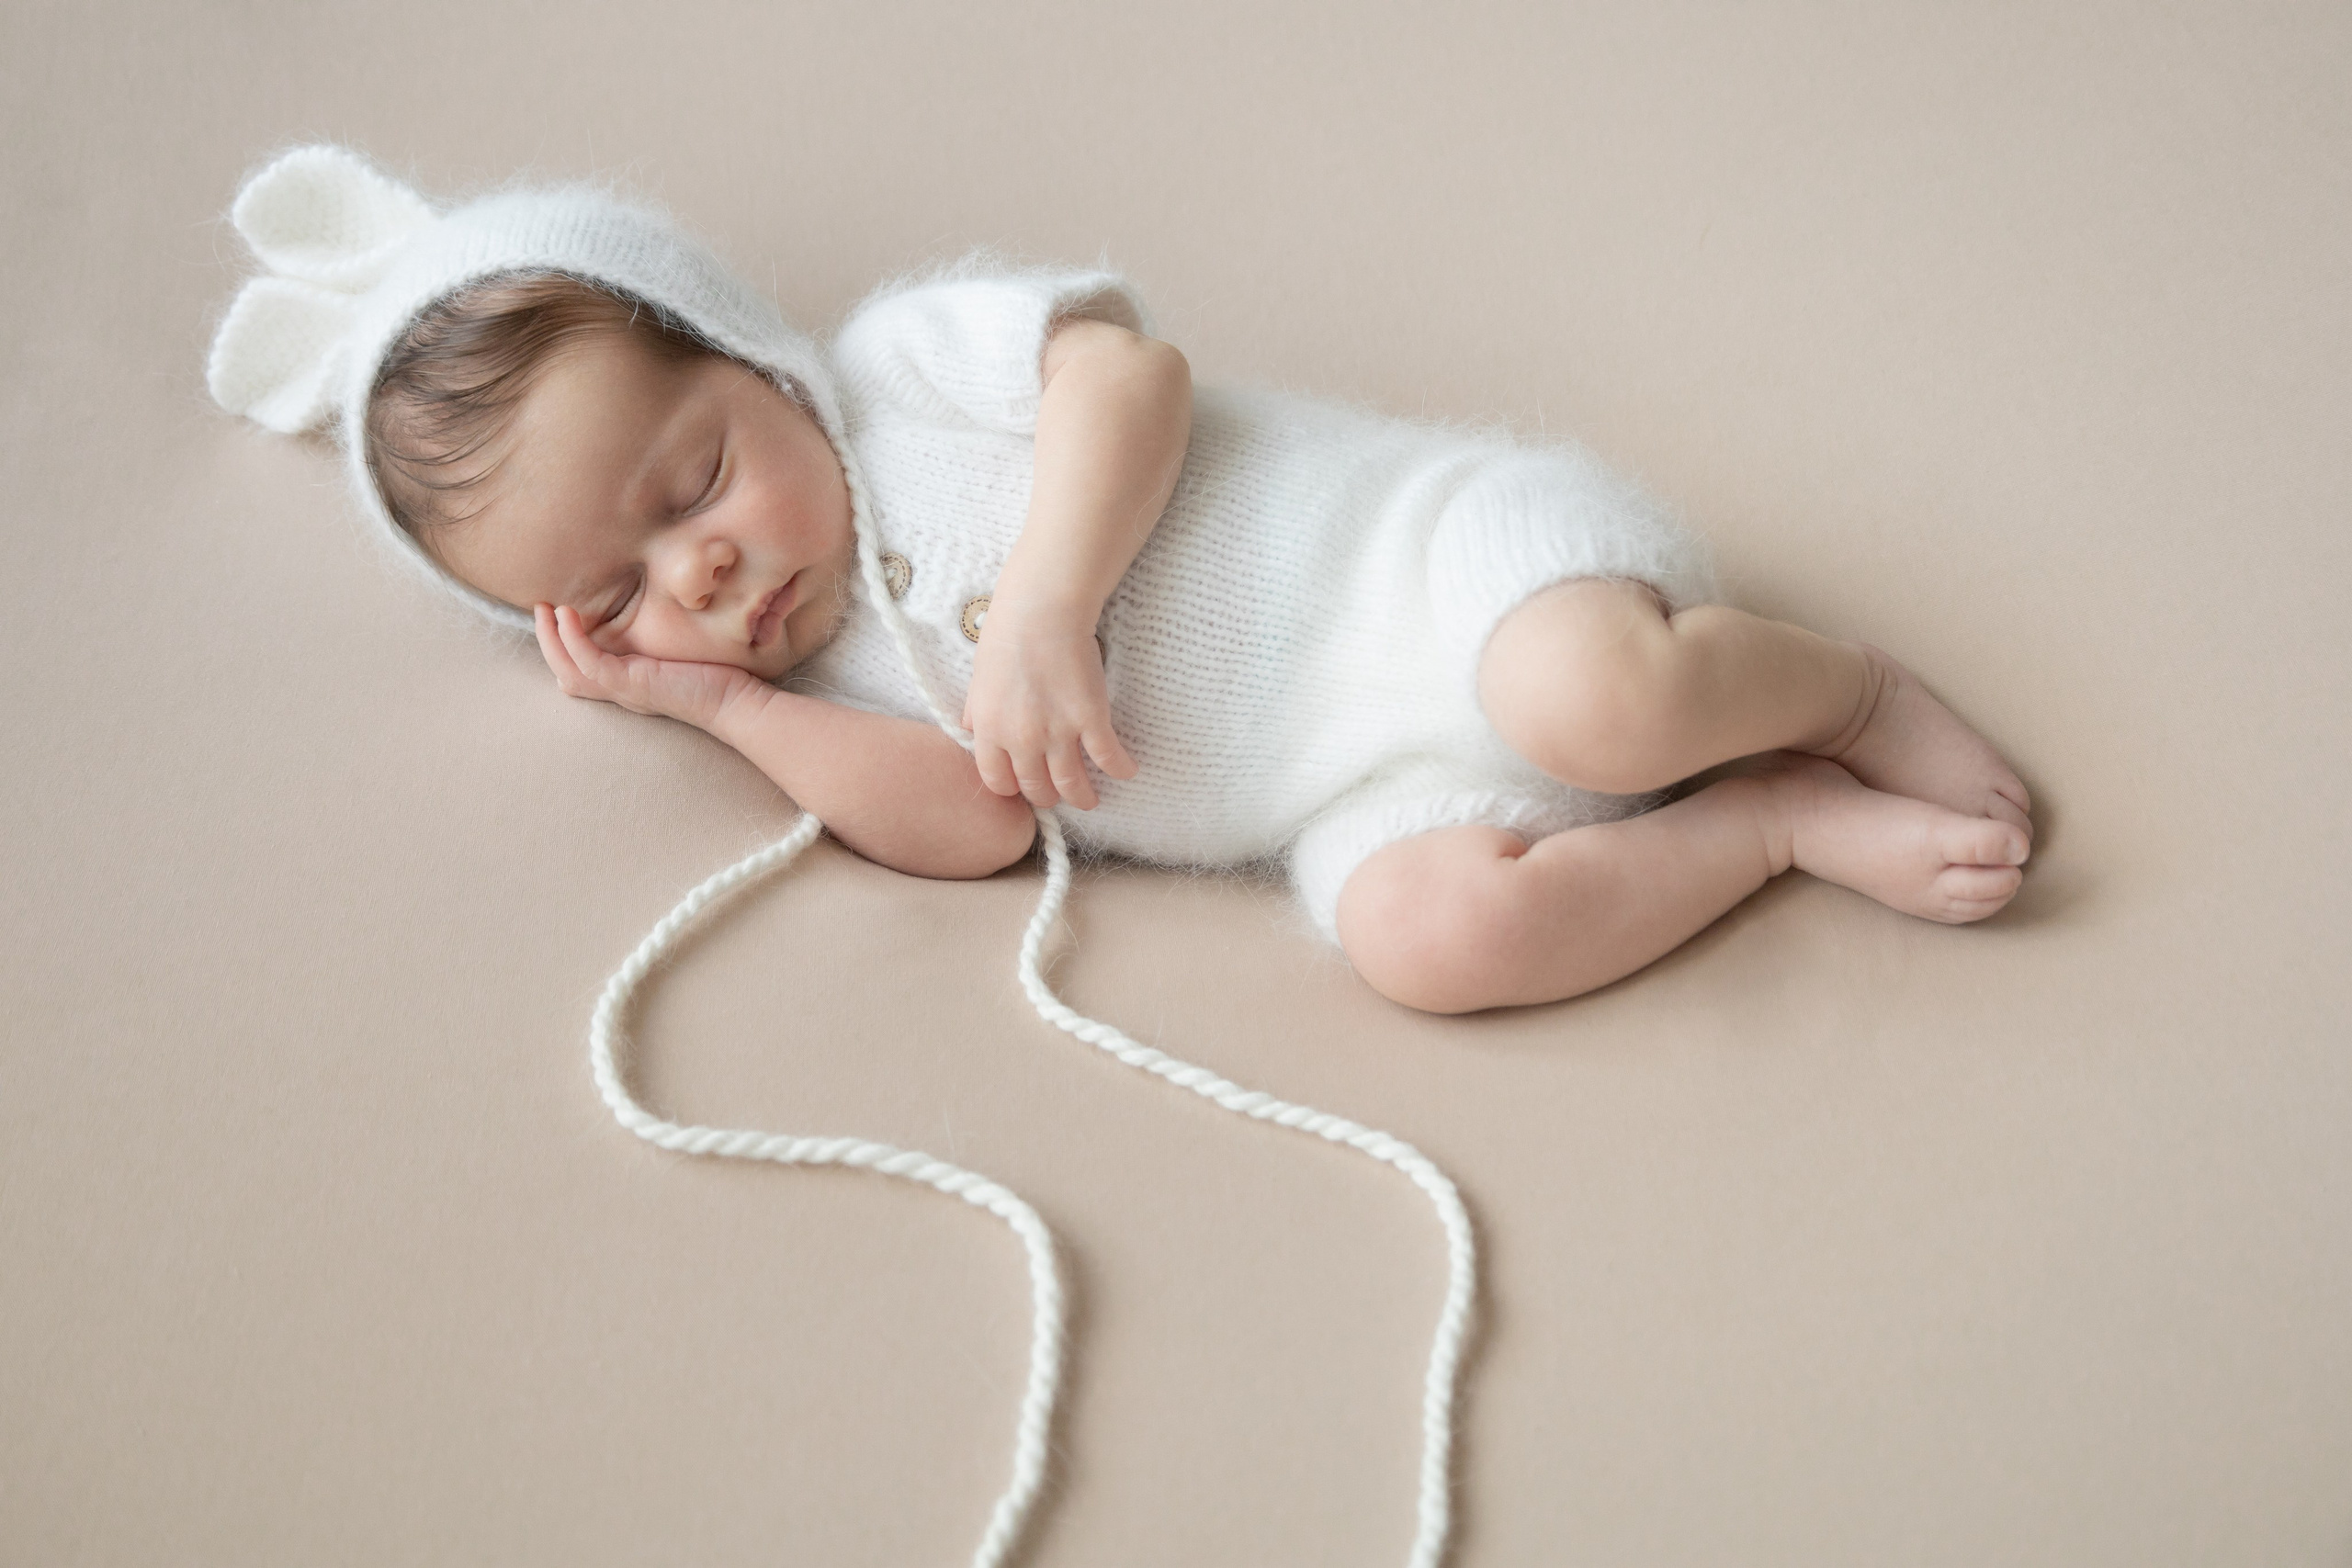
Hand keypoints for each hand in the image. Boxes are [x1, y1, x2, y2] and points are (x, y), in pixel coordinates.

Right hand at [534, 603, 763, 733]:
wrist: (736, 702)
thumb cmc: (714, 678)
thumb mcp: (674, 657)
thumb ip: (655, 646)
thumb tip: (651, 618)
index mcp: (626, 686)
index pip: (579, 675)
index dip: (561, 650)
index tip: (556, 619)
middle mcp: (619, 692)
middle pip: (564, 674)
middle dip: (546, 642)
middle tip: (539, 610)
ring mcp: (623, 690)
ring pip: (568, 670)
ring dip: (550, 640)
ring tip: (544, 609)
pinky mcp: (632, 683)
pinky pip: (589, 662)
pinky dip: (573, 639)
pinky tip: (567, 615)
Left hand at [960, 598, 1136, 809]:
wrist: (1040, 613)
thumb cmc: (1006, 637)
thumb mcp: (978, 679)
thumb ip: (975, 711)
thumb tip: (969, 730)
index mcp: (989, 730)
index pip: (998, 781)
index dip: (1012, 789)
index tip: (1023, 787)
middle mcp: (1021, 740)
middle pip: (1037, 788)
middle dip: (1048, 797)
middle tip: (1058, 795)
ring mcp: (1058, 733)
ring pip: (1071, 784)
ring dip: (1082, 798)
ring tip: (1090, 800)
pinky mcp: (1090, 720)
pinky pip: (1108, 757)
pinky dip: (1120, 769)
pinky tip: (1127, 771)